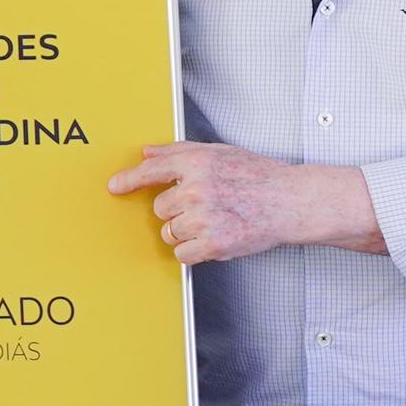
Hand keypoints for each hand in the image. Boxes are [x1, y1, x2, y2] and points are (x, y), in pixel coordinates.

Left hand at [106, 142, 369, 263]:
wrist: (290, 202)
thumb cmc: (258, 176)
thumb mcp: (219, 152)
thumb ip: (180, 151)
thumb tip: (147, 152)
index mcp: (198, 162)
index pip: (152, 170)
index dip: (129, 179)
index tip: (115, 187)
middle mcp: (198, 188)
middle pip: (160, 208)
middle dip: (176, 210)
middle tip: (203, 207)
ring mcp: (205, 218)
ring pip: (169, 232)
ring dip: (185, 232)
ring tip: (214, 221)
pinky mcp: (214, 244)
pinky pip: (182, 254)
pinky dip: (193, 251)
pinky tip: (213, 238)